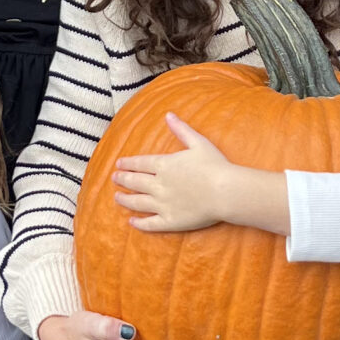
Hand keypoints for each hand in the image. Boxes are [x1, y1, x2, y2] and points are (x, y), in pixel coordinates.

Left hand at [114, 115, 235, 232]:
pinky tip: (132, 222)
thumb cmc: (215, 165)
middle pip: (135, 182)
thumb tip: (169, 115)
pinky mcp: (170, 221)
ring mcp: (163, 204)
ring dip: (125, 199)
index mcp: (164, 165)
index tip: (119, 164)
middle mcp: (159, 185)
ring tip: (117, 197)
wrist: (225, 191)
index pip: (140, 163)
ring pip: (138, 202)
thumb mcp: (198, 142)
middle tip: (114, 178)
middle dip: (123, 179)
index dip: (128, 163)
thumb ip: (181, 129)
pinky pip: (150, 224)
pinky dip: (139, 223)